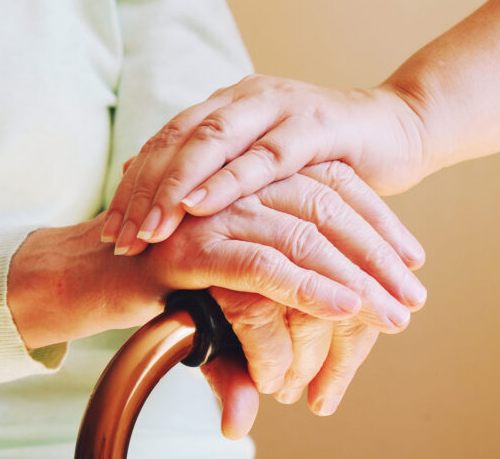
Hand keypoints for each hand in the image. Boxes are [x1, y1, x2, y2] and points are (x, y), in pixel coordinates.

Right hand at [9, 161, 423, 437]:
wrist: (85, 277)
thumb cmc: (159, 279)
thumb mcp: (230, 282)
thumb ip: (273, 292)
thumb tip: (313, 323)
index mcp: (251, 176)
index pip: (332, 186)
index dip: (378, 223)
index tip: (412, 261)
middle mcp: (237, 183)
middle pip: (328, 205)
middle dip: (378, 253)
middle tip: (414, 296)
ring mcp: (215, 210)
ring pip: (305, 233)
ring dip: (358, 275)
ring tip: (395, 313)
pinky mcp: (194, 247)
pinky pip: (265, 265)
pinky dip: (311, 287)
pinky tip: (345, 308)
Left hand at [100, 74, 429, 259]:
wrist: (398, 129)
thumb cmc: (325, 160)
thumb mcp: (263, 168)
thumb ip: (218, 176)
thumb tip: (157, 202)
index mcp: (226, 105)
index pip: (164, 142)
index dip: (133, 186)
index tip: (109, 231)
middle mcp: (244, 97)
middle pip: (177, 139)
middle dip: (143, 191)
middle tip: (119, 238)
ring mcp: (279, 106)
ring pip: (211, 142)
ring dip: (175, 188)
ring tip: (149, 229)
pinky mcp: (316, 125)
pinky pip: (264, 155)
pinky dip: (229, 180)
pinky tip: (200, 205)